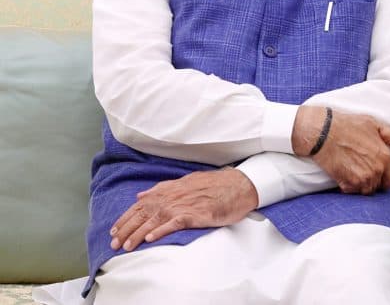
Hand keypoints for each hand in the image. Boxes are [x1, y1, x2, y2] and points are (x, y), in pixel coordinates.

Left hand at [109, 168, 257, 251]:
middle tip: (113, 243)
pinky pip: (173, 223)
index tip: (114, 230)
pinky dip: (160, 231)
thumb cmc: (214, 184)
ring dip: (137, 234)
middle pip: (142, 214)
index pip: (140, 205)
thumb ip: (162, 189)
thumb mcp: (186, 181)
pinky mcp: (194, 214)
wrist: (238, 185)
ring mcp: (182, 205)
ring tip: (126, 246)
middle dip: (125, 230)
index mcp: (169, 190)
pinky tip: (149, 238)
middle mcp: (172, 197)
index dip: (125, 218)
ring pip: (154, 221)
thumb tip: (141, 195)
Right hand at [292, 106, 389, 194]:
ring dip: (362, 184)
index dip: (389, 178)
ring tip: (354, 170)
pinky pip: (353, 191)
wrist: (323, 132)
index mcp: (385, 157)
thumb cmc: (349, 125)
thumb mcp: (375, 125)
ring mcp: (361, 179)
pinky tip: (345, 173)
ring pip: (367, 190)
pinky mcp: (346, 183)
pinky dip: (349, 186)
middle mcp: (376, 171)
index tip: (382, 174)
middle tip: (365, 169)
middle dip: (376, 181)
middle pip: (380, 187)